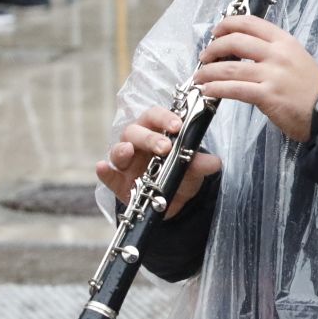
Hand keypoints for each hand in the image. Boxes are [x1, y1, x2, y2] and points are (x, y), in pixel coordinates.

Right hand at [95, 104, 221, 218]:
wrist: (172, 201)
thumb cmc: (179, 175)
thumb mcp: (193, 171)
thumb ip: (200, 165)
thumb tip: (214, 162)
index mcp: (156, 131)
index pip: (155, 116)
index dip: (165, 118)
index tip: (177, 125)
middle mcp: (137, 143)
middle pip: (135, 131)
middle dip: (148, 137)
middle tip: (165, 147)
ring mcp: (126, 162)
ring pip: (118, 149)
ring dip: (122, 149)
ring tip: (127, 151)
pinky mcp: (118, 181)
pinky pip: (108, 175)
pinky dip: (104, 171)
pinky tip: (102, 168)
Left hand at [192, 15, 317, 142]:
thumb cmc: (311, 88)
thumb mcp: (296, 57)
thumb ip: (272, 50)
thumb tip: (243, 50)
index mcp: (284, 41)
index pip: (250, 23)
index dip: (227, 24)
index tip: (216, 32)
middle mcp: (277, 54)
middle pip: (234, 41)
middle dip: (213, 48)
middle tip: (205, 56)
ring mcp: (271, 74)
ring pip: (229, 68)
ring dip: (208, 71)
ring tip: (199, 76)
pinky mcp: (266, 95)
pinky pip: (233, 89)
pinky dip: (215, 89)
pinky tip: (207, 90)